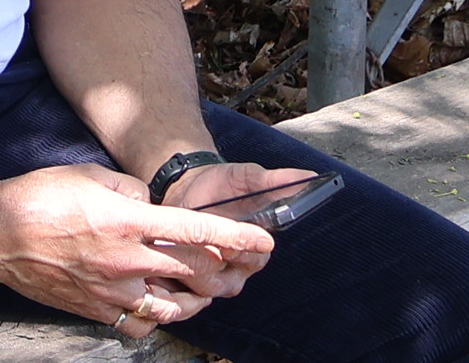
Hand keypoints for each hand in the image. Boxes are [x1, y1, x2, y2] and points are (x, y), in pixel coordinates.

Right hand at [0, 163, 273, 334]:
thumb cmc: (37, 196)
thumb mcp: (89, 175)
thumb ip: (131, 190)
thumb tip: (151, 206)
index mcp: (127, 220)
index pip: (196, 230)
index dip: (237, 236)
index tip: (265, 240)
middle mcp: (126, 259)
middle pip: (195, 272)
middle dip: (224, 268)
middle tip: (234, 263)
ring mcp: (112, 290)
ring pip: (175, 306)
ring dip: (196, 298)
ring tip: (199, 287)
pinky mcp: (96, 309)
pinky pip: (141, 323)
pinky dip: (157, 316)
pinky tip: (156, 304)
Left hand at [144, 160, 315, 303]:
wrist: (187, 187)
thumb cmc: (222, 184)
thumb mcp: (247, 177)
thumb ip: (275, 181)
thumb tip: (310, 177)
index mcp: (257, 249)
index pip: (255, 259)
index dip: (239, 250)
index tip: (224, 238)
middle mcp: (238, 270)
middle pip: (228, 279)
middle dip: (209, 259)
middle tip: (192, 240)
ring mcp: (212, 278)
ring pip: (204, 286)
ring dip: (187, 267)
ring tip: (171, 246)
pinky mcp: (187, 280)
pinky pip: (182, 290)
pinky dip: (170, 278)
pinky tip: (159, 260)